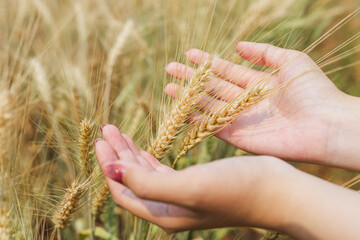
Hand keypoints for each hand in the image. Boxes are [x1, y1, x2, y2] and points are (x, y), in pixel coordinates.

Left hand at [95, 124, 292, 231]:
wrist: (277, 191)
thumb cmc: (237, 189)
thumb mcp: (189, 187)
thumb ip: (148, 185)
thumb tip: (111, 174)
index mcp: (163, 213)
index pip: (123, 190)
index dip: (108, 167)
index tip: (101, 140)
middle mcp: (169, 208)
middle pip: (131, 181)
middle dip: (116, 155)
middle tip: (106, 129)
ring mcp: (182, 196)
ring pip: (145, 174)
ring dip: (130, 153)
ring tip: (118, 132)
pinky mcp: (195, 183)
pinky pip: (162, 171)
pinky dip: (148, 158)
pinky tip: (142, 148)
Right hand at [164, 42, 359, 169]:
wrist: (325, 126)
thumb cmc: (314, 90)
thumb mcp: (291, 60)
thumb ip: (264, 52)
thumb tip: (238, 46)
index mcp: (257, 83)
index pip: (226, 70)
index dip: (207, 62)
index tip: (188, 53)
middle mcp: (246, 101)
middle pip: (212, 87)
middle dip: (191, 78)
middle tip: (170, 69)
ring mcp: (241, 119)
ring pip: (208, 106)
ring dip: (188, 98)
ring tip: (168, 88)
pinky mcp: (238, 136)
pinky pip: (213, 126)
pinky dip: (197, 119)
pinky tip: (182, 111)